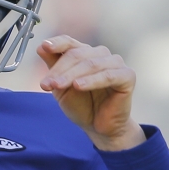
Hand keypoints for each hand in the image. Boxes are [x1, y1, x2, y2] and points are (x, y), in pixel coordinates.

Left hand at [37, 35, 144, 150]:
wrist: (98, 126)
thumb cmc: (81, 105)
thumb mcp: (60, 86)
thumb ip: (53, 66)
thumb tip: (41, 46)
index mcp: (84, 53)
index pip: (69, 42)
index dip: (57, 44)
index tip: (44, 47)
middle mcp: (100, 54)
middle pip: (77, 54)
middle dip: (59, 70)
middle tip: (46, 84)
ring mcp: (115, 64)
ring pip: (90, 64)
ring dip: (71, 75)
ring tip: (57, 86)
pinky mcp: (127, 76)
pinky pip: (108, 75)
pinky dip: (92, 80)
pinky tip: (78, 86)